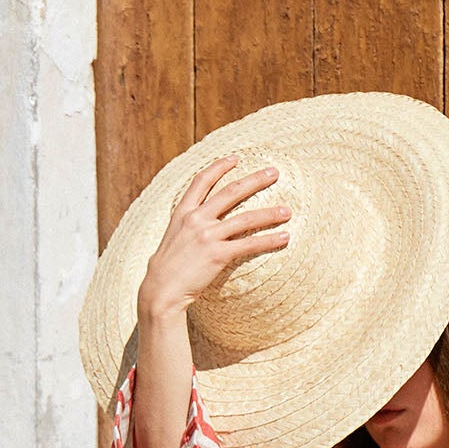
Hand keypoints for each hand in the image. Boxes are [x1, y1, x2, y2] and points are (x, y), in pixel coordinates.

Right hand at [138, 156, 291, 322]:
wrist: (161, 290)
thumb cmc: (167, 268)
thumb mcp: (172, 237)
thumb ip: (186, 225)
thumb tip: (197, 220)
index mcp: (183, 213)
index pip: (202, 181)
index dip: (219, 167)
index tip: (235, 158)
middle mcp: (196, 219)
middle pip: (230, 192)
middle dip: (255, 180)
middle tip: (274, 172)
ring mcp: (207, 236)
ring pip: (246, 218)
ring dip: (270, 213)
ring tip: (287, 211)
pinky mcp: (218, 254)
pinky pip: (249, 244)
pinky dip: (269, 240)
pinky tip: (284, 238)